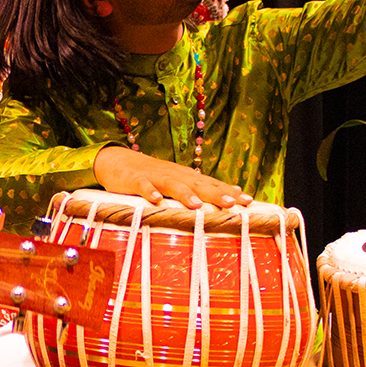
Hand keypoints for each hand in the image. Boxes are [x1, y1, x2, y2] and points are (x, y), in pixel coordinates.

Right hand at [93, 146, 245, 209]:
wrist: (117, 161)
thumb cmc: (152, 176)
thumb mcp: (178, 181)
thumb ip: (202, 188)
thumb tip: (232, 194)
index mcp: (186, 177)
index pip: (211, 184)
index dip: (228, 192)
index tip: (247, 201)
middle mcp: (174, 175)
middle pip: (197, 184)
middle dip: (215, 193)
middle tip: (232, 203)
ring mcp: (154, 176)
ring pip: (172, 184)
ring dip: (185, 194)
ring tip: (197, 205)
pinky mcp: (134, 180)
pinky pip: (142, 186)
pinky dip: (149, 191)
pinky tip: (156, 199)